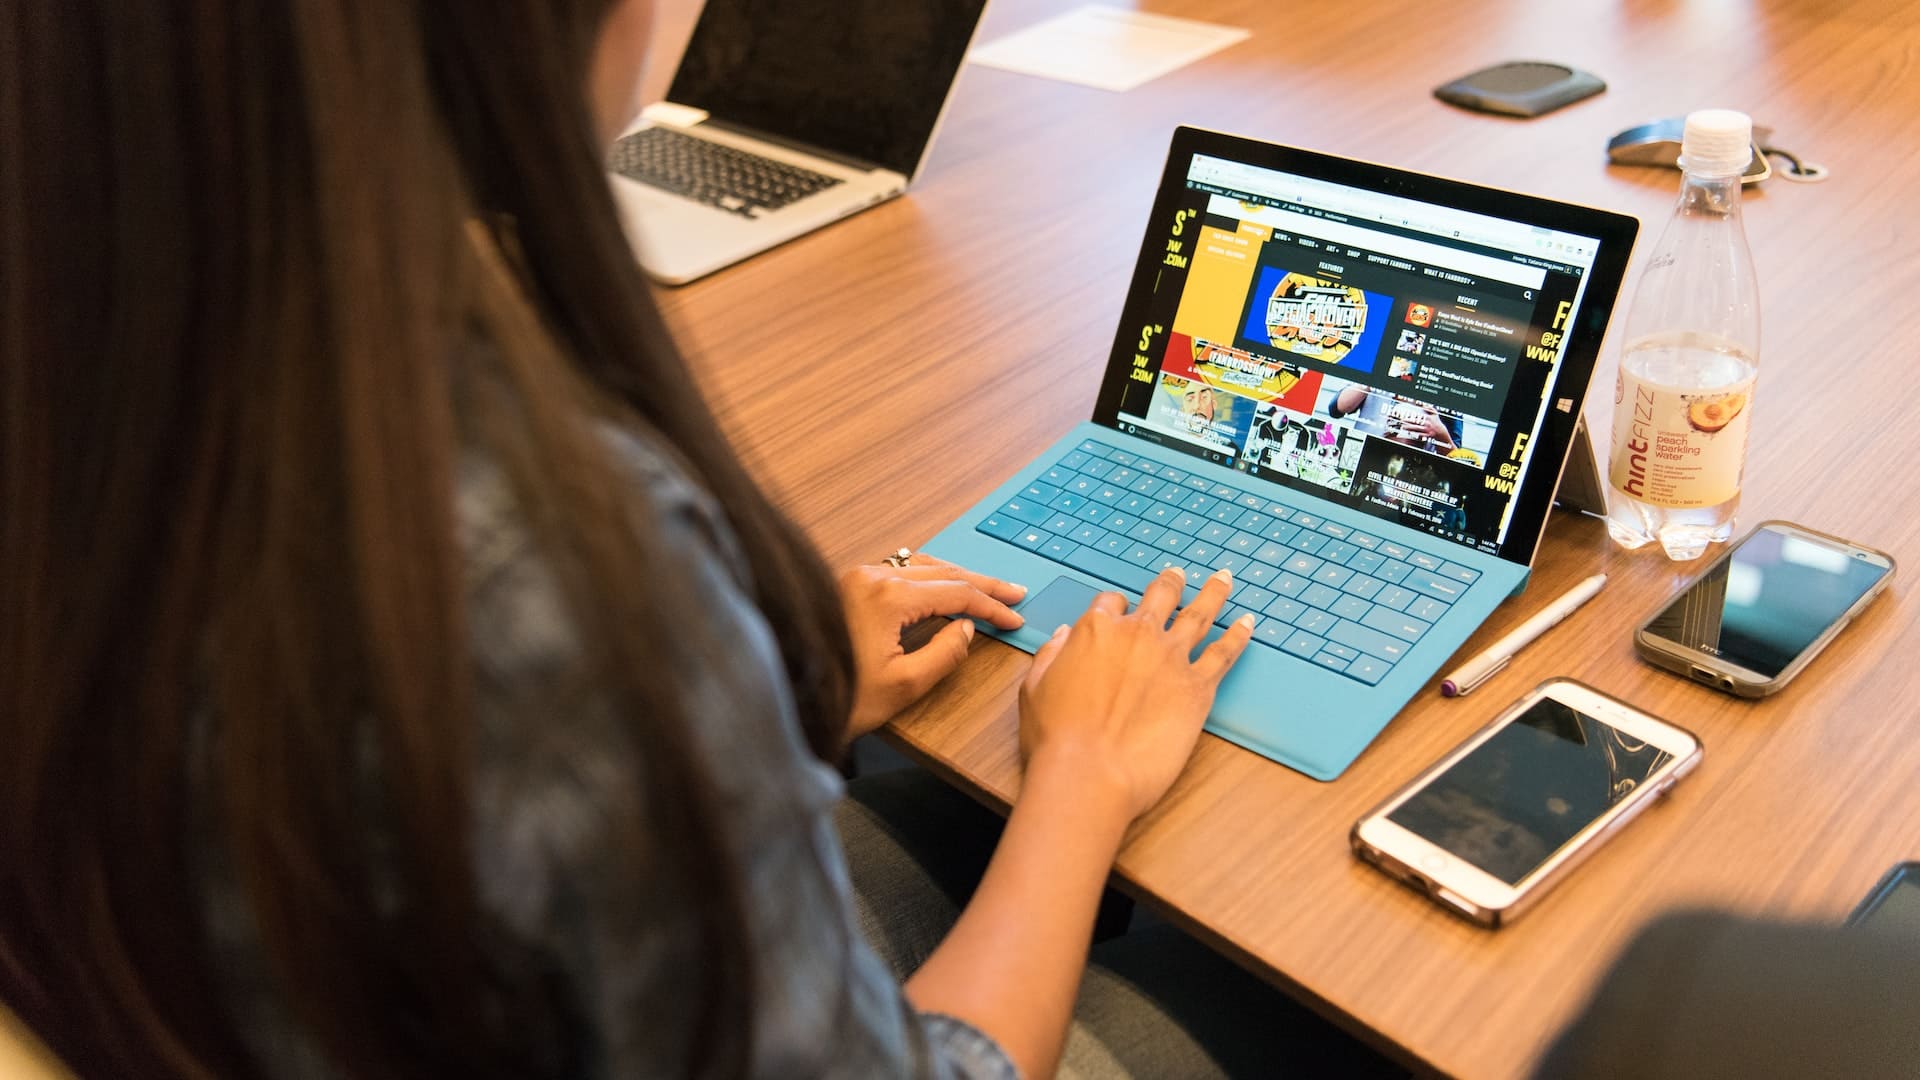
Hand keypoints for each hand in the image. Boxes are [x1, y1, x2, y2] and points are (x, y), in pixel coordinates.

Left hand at [841, 554, 1026, 740]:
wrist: (787, 695)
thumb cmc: (840, 697)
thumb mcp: (904, 685)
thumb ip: (944, 654)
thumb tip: (966, 628)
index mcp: (888, 597)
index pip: (956, 593)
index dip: (990, 606)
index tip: (1014, 618)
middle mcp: (872, 576)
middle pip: (943, 572)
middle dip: (981, 584)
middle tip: (1013, 593)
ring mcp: (856, 577)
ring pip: (921, 566)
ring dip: (955, 577)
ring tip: (984, 588)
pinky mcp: (847, 585)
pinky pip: (899, 570)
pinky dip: (929, 577)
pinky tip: (940, 586)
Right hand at [1018, 567, 1253, 822]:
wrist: (1091, 774)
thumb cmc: (1057, 738)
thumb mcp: (1034, 688)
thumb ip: (1051, 655)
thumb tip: (1065, 636)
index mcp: (1095, 630)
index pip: (1110, 603)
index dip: (1114, 607)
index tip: (1118, 613)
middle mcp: (1137, 635)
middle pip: (1160, 595)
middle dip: (1170, 582)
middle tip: (1178, 574)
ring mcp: (1171, 658)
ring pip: (1200, 614)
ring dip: (1213, 593)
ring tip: (1224, 578)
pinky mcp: (1198, 688)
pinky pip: (1225, 653)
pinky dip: (1239, 635)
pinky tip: (1249, 623)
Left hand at [1395, 405, 1453, 450]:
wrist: (1442, 433)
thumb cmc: (1437, 423)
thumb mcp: (1435, 414)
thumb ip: (1430, 408)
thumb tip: (1424, 405)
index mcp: (1428, 417)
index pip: (1417, 416)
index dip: (1411, 415)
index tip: (1405, 415)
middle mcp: (1427, 423)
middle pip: (1416, 422)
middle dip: (1408, 421)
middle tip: (1401, 420)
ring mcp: (1427, 430)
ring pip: (1416, 428)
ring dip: (1409, 428)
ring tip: (1403, 427)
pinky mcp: (1427, 435)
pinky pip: (1420, 435)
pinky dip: (1415, 434)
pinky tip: (1409, 433)